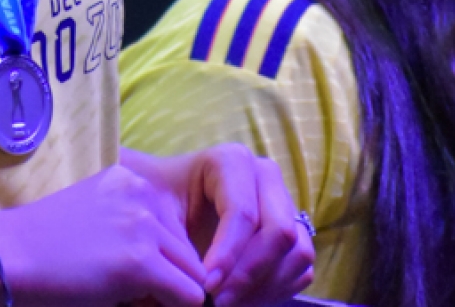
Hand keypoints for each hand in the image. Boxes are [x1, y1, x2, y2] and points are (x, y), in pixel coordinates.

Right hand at [0, 161, 208, 305]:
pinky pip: (191, 297)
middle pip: (189, 252)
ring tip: (132, 297)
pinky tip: (134, 304)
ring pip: (195, 275)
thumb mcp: (96, 218)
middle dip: (172, 278)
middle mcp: (142, 193)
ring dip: (171, 293)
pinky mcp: (141, 262)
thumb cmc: (43, 246)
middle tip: (135, 294)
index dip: (162, 260)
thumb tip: (179, 271)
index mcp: (130, 180)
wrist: (8, 257)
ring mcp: (143, 226)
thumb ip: (133, 228)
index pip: (175, 228)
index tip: (130, 274)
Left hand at [122, 146, 313, 306]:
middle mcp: (265, 178)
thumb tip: (197, 282)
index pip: (243, 213)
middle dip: (249, 273)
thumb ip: (172, 239)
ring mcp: (284, 205)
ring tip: (227, 302)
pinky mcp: (292, 235)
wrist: (161, 204)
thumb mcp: (153, 209)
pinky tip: (242, 299)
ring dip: (265, 286)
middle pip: (279, 232)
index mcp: (231, 162)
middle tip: (218, 300)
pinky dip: (276, 290)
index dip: (228, 255)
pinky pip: (301, 269)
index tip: (205, 285)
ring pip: (297, 253)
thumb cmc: (154, 201)